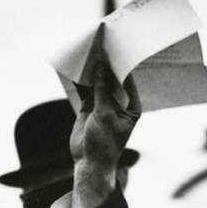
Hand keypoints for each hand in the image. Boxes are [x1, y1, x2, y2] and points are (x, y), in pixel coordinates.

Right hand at [69, 59, 139, 207]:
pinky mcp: (89, 107)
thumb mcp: (105, 114)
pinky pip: (85, 90)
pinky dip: (81, 81)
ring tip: (86, 53)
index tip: (116, 50)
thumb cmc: (104, 142)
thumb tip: (100, 67)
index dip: (121, 66)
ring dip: (92, 71)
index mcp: (131, 107)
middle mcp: (119, 104)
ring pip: (98, 83)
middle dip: (106, 66)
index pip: (127, 81)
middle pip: (112, 80)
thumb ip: (102, 90)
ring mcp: (103, 105)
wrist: (88, 161)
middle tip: (100, 46)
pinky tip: (75, 68)